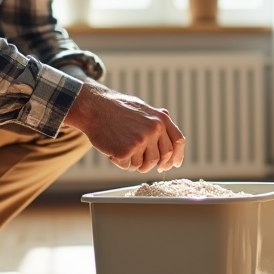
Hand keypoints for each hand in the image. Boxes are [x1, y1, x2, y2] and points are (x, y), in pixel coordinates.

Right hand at [62, 79, 185, 171]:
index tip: (173, 164)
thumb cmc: (116, 109)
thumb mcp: (143, 109)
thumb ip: (157, 124)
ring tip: (123, 150)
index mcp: (160, 118)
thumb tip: (170, 143)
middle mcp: (155, 129)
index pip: (178, 141)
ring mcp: (142, 140)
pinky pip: (129, 166)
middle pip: (163, 157)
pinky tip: (113, 150)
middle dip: (154, 164)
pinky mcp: (127, 150)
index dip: (177, 156)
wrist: (94, 107)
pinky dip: (121, 162)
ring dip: (135, 163)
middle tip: (143, 163)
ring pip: (146, 165)